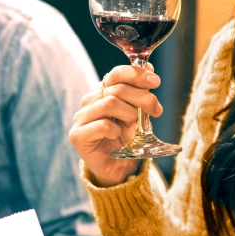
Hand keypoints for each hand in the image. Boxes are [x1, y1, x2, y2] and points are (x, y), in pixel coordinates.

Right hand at [70, 64, 162, 186]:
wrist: (118, 168)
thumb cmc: (127, 138)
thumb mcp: (138, 112)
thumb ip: (141, 91)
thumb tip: (149, 67)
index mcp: (102, 92)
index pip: (116, 73)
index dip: (136, 74)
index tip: (155, 81)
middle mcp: (89, 101)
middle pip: (117, 89)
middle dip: (142, 97)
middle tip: (157, 109)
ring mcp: (80, 118)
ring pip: (110, 103)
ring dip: (130, 113)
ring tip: (135, 124)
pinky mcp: (77, 136)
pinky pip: (103, 125)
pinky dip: (116, 130)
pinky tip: (118, 136)